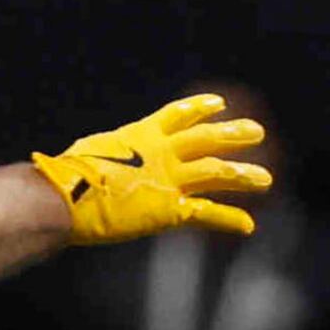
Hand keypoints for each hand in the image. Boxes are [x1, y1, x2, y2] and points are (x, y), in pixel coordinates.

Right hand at [32, 95, 271, 243]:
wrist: (63, 195)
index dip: (200, 108)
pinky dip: (229, 219)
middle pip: (206, 138)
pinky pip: (208, 213)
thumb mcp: (94, 152)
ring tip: (265, 180)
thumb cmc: (65, 176)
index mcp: (139, 135)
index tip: (220, 103)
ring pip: (217, 172)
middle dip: (233, 134)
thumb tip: (106, 156)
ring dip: (243, 175)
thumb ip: (113, 154)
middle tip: (256, 131)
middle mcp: (160, 153)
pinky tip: (248, 226)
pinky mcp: (170, 208)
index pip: (176, 115)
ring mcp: (169, 179)